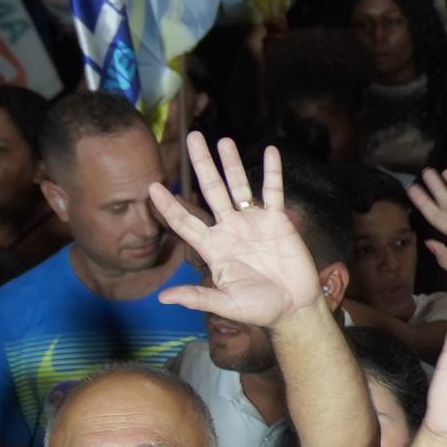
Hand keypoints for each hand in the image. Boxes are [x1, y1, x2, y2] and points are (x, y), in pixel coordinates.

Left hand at [152, 136, 329, 331]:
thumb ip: (197, 298)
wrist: (293, 308)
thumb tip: (162, 298)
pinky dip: (272, 172)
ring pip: (239, 186)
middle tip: (192, 137)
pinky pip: (274, 191)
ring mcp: (253, 222)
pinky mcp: (277, 221)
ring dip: (231, 163)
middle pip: (211, 190)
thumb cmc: (259, 309)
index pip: (185, 221)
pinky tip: (271, 152)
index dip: (168, 205)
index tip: (152, 186)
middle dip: (201, 164)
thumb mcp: (226, 304)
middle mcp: (229, 229)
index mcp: (213, 247)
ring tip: (223, 140)